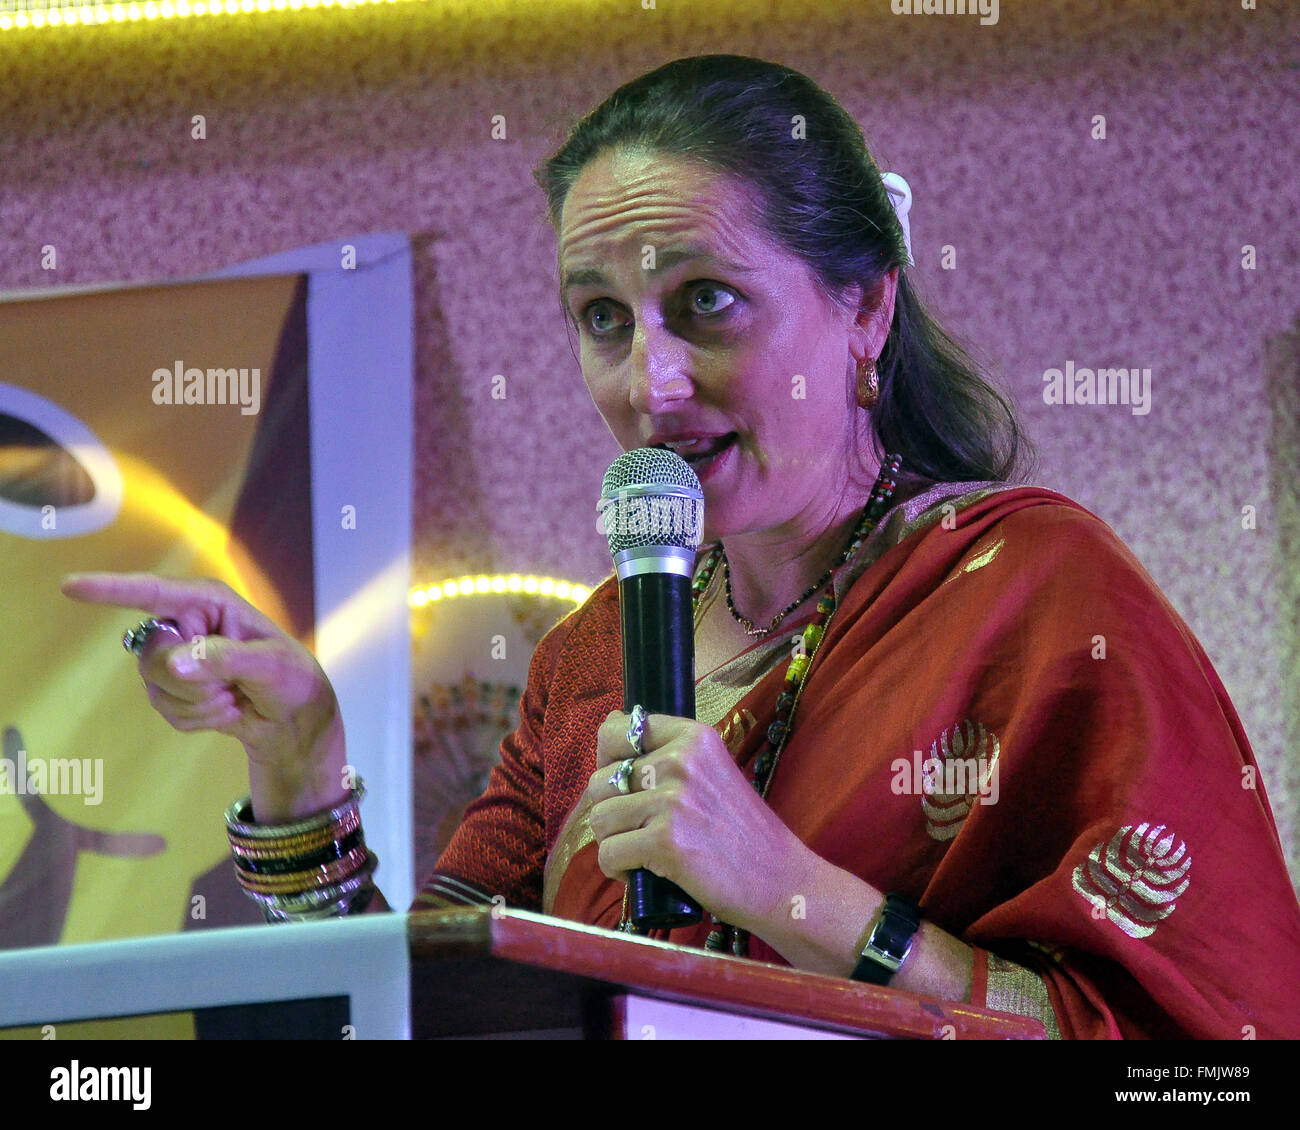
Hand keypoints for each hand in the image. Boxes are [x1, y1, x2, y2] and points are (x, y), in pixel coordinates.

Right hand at [61, 572, 346, 820]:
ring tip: (233, 697)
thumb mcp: (270, 664)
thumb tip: (175, 664)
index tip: (70, 587)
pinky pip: (164, 709)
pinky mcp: (173, 689)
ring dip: (197, 702)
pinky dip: (197, 718)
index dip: (111, 590)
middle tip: (229, 685)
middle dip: (189, 679)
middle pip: (151, 653)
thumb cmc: (292, 678)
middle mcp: (187, 625)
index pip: (153, 594)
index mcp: (209, 603)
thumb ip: (224, 659)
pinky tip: (225, 711)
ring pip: (155, 685)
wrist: (294, 720)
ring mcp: (176, 658)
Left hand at [585, 709, 803, 929]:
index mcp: (693, 737)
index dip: (609, 762)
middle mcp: (681, 760)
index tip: (626, 786)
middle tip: (641, 830)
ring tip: (644, 853)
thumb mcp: (712, 772)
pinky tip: (643, 873)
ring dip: (614, 842)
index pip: (615, 730)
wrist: (781, 880)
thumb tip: (613, 723)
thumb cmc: (743, 832)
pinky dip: (618, 870)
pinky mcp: (666, 842)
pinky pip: (608, 854)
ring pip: (599, 818)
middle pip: (600, 780)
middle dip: (611, 811)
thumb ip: (669, 752)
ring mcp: (673, 800)